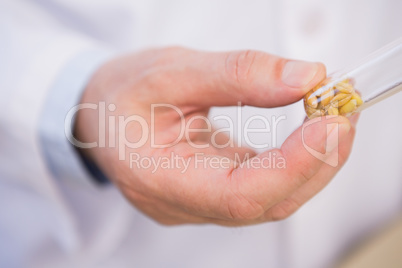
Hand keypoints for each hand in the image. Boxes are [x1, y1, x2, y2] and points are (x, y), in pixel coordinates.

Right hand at [75, 47, 356, 225]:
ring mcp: (200, 204)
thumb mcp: (169, 70)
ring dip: (315, 160)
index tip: (331, 122)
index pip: (238, 193)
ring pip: (273, 199)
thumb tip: (305, 78)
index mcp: (156, 179)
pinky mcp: (214, 192)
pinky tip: (314, 131)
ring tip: (336, 115)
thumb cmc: (122, 93)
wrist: (102, 114)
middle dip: (316, 159)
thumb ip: (237, 74)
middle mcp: (181, 204)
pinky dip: (299, 159)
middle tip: (344, 110)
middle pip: (265, 202)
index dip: (293, 164)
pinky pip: (267, 187)